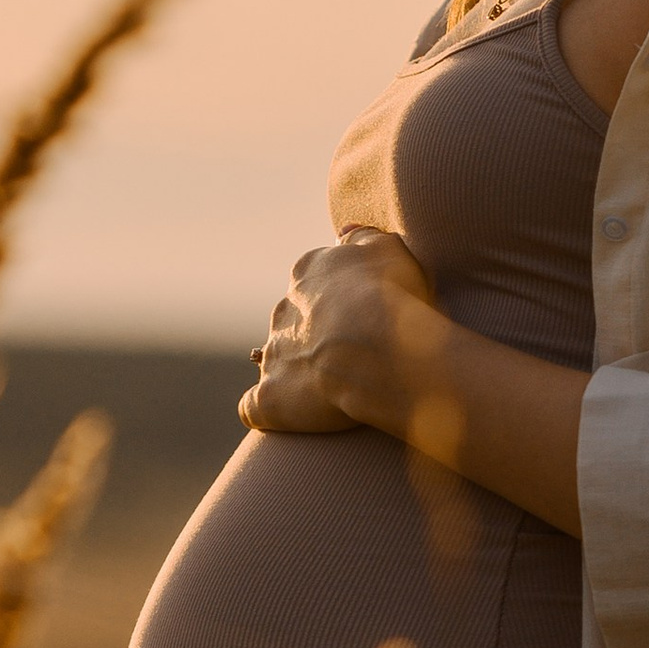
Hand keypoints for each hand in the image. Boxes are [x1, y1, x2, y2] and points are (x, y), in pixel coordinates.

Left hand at [239, 228, 438, 437]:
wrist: (380, 348)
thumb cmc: (394, 296)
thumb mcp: (388, 249)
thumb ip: (364, 238)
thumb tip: (345, 234)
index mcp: (308, 274)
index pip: (315, 282)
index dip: (340, 301)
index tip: (365, 315)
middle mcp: (283, 312)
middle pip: (293, 322)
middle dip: (316, 337)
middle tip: (353, 355)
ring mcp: (273, 356)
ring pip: (275, 361)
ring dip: (296, 372)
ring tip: (330, 389)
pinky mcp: (270, 398)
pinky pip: (254, 406)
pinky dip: (265, 409)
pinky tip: (283, 414)